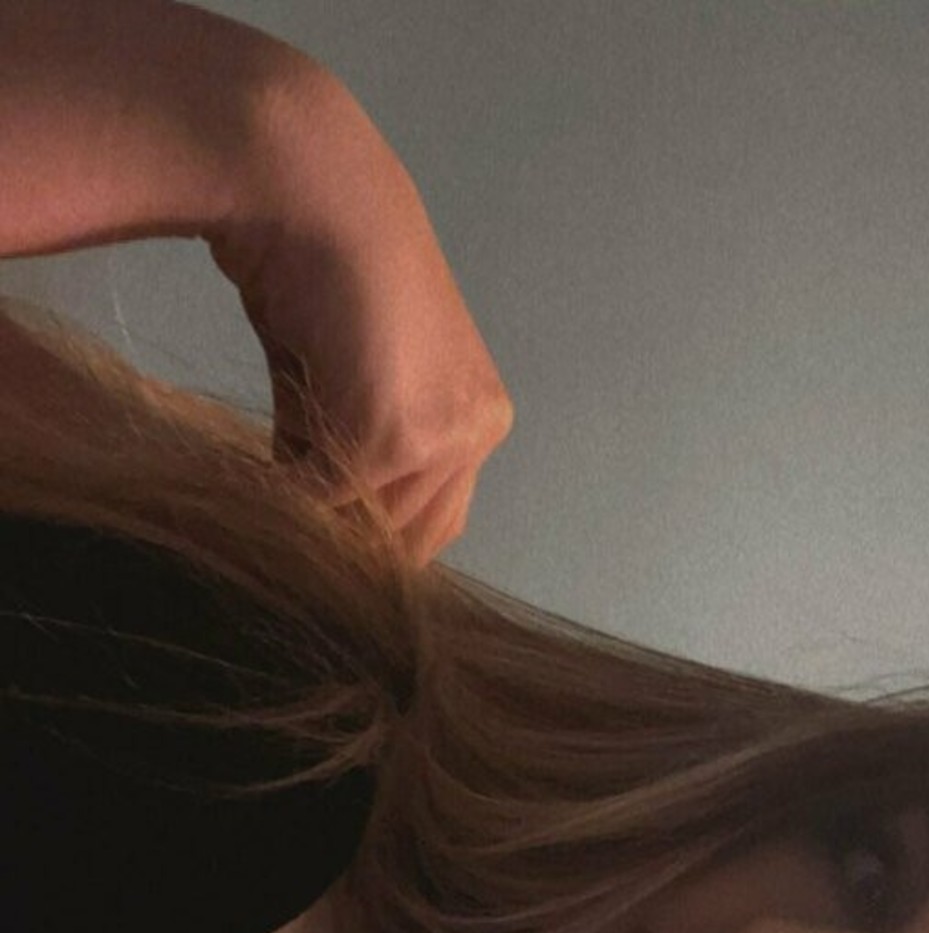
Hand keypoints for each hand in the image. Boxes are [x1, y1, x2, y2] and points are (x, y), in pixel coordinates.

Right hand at [209, 66, 513, 564]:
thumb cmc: (317, 272)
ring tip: (266, 508)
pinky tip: (253, 489)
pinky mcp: (393, 435)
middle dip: (342, 544)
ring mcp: (442, 435)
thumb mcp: (343, 383)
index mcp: (478, 415)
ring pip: (370, 528)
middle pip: (407, 538)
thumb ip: (347, 454)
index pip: (430, 522)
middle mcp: (478, 429)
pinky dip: (284, 502)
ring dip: (314, 525)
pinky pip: (327, 503)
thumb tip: (315, 526)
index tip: (312, 547)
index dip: (367, 542)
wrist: (308, 192)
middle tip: (282, 538)